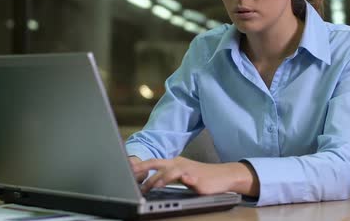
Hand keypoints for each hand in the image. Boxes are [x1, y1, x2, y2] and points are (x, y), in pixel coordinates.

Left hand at [131, 156, 257, 195]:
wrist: (224, 176)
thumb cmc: (202, 177)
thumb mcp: (182, 175)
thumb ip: (168, 177)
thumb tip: (149, 183)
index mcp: (173, 162)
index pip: (152, 162)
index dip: (139, 167)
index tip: (125, 172)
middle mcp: (178, 163)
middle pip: (156, 164)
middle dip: (142, 170)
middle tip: (129, 177)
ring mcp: (188, 170)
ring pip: (168, 171)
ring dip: (157, 179)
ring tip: (147, 188)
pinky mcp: (197, 178)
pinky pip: (186, 178)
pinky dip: (178, 179)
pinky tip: (171, 184)